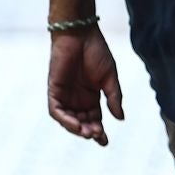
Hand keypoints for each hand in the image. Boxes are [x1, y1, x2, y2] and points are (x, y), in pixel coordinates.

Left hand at [47, 25, 124, 145]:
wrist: (80, 32)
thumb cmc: (96, 51)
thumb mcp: (109, 77)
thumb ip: (113, 97)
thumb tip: (120, 118)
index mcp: (91, 96)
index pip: (94, 119)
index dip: (98, 132)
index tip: (105, 142)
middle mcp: (77, 98)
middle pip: (82, 122)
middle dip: (89, 131)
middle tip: (97, 134)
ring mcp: (65, 95)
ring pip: (68, 120)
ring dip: (77, 128)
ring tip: (88, 131)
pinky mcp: (54, 90)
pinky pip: (56, 111)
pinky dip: (65, 119)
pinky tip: (75, 124)